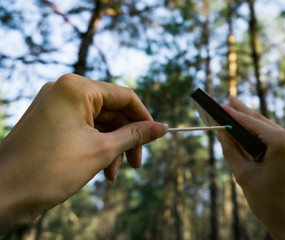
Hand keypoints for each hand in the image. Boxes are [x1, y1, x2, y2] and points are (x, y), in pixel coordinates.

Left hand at [0, 74, 166, 232]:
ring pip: (99, 123)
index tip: (156, 137)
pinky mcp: (51, 121)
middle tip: (136, 164)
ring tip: (113, 174)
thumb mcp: (101, 151)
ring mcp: (56, 106)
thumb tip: (161, 128)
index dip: (144, 118)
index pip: (125, 97)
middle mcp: (66, 91)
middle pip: (112, 111)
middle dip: (126, 139)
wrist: (3, 194)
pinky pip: (84, 129)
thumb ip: (134, 135)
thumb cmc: (50, 169)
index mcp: (77, 88)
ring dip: (112, 148)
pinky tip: (102, 170)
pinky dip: (96, 147)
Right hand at [216, 96, 284, 239]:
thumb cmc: (269, 201)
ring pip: (269, 128)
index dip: (232, 114)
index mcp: (282, 142)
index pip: (250, 122)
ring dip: (252, 122)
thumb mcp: (244, 174)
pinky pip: (276, 137)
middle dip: (243, 112)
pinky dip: (261, 134)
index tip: (219, 105)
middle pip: (261, 121)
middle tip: (228, 100)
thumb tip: (220, 132)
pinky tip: (249, 129)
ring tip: (235, 110)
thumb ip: (231, 149)